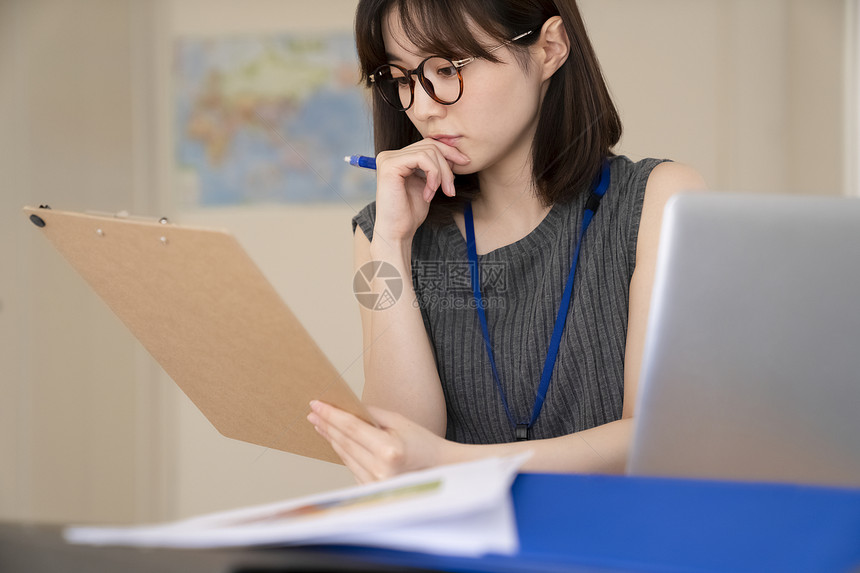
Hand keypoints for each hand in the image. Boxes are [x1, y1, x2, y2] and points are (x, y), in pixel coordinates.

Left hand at [307, 400, 452, 482]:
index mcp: (389, 451)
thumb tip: (345, 408)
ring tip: (319, 424)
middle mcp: (380, 470)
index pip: (351, 428)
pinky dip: (342, 452)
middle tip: (313, 412)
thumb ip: (372, 414)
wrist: (440, 468)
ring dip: (330, 438)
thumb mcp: (399, 422)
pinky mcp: (372, 489)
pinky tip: (335, 440)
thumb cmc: (422, 443)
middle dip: (326, 425)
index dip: (331, 415)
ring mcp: (375, 483)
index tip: (316, 405)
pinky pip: (351, 466)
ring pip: (344, 455)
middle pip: (344, 442)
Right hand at [372, 139, 469, 242]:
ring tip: (442, 192)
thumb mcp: (428, 185)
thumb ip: (435, 168)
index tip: (465, 163)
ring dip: (442, 174)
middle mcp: (390, 156)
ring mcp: (388, 159)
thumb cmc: (411, 213)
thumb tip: (454, 154)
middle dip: (448, 165)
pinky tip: (429, 193)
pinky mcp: (390, 165)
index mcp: (398, 159)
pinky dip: (433, 175)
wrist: (398, 233)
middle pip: (430, 145)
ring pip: (429, 151)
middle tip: (452, 188)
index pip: (428, 144)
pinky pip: (423, 159)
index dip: (449, 152)